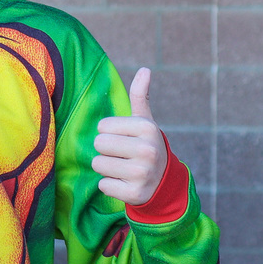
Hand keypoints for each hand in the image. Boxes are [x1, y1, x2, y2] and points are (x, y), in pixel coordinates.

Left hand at [92, 67, 166, 205]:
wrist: (164, 183)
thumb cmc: (146, 146)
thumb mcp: (145, 122)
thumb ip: (140, 96)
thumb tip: (145, 69)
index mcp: (147, 128)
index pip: (102, 127)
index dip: (109, 133)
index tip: (124, 139)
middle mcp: (147, 150)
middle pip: (99, 144)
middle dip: (106, 151)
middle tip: (122, 156)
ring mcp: (142, 173)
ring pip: (98, 164)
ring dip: (106, 168)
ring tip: (123, 169)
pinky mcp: (135, 194)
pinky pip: (103, 185)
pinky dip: (110, 186)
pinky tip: (125, 183)